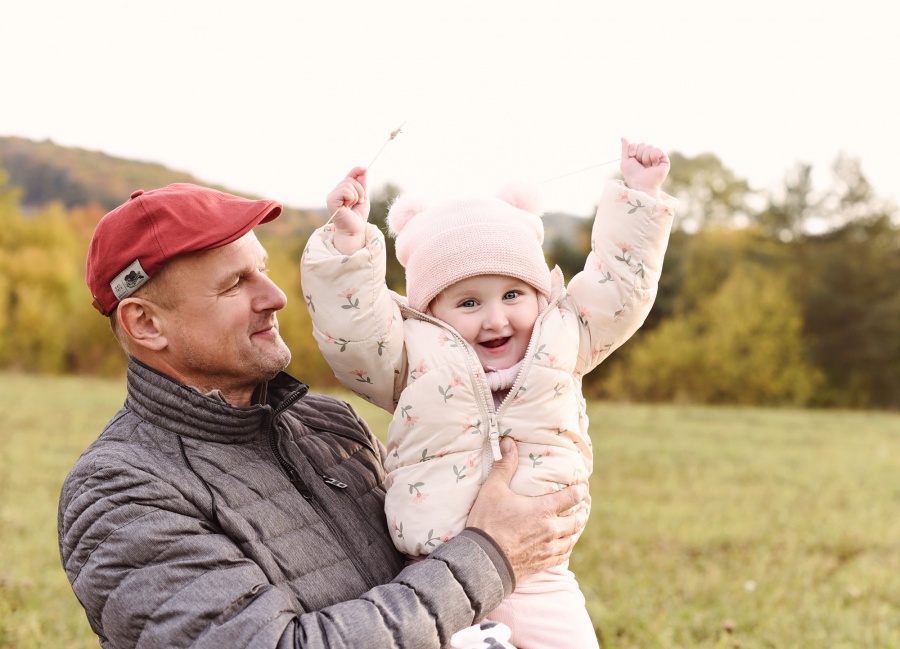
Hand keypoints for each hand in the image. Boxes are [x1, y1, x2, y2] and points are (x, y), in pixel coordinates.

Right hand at [326, 166, 369, 254]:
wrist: (354, 230)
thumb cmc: (358, 216)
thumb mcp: (363, 197)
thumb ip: (362, 184)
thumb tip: (363, 170)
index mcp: (342, 190)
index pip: (349, 175)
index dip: (357, 170)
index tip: (365, 168)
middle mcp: (335, 192)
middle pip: (350, 179)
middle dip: (360, 190)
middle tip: (358, 202)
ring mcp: (332, 196)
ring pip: (348, 184)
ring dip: (356, 196)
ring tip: (353, 205)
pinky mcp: (331, 201)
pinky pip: (345, 191)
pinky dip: (351, 198)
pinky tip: (348, 207)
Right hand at [465, 437, 589, 582]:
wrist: (482, 561)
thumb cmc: (487, 523)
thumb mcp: (493, 490)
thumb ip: (504, 466)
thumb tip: (509, 442)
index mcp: (543, 510)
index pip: (572, 498)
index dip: (580, 490)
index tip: (583, 486)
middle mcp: (551, 530)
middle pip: (577, 520)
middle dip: (583, 511)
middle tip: (584, 505)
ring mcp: (548, 549)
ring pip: (572, 538)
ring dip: (577, 529)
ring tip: (578, 523)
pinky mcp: (543, 563)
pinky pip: (563, 555)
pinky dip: (567, 547)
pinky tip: (565, 545)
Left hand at [620, 138, 669, 198]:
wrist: (641, 184)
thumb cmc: (632, 175)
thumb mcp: (625, 161)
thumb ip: (626, 149)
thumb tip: (623, 137)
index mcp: (639, 156)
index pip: (636, 144)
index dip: (633, 148)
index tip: (632, 157)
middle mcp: (648, 156)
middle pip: (643, 144)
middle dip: (639, 154)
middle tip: (641, 165)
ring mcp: (657, 158)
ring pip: (650, 146)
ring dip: (645, 157)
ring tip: (647, 167)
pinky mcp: (664, 160)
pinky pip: (658, 150)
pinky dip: (654, 156)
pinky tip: (653, 165)